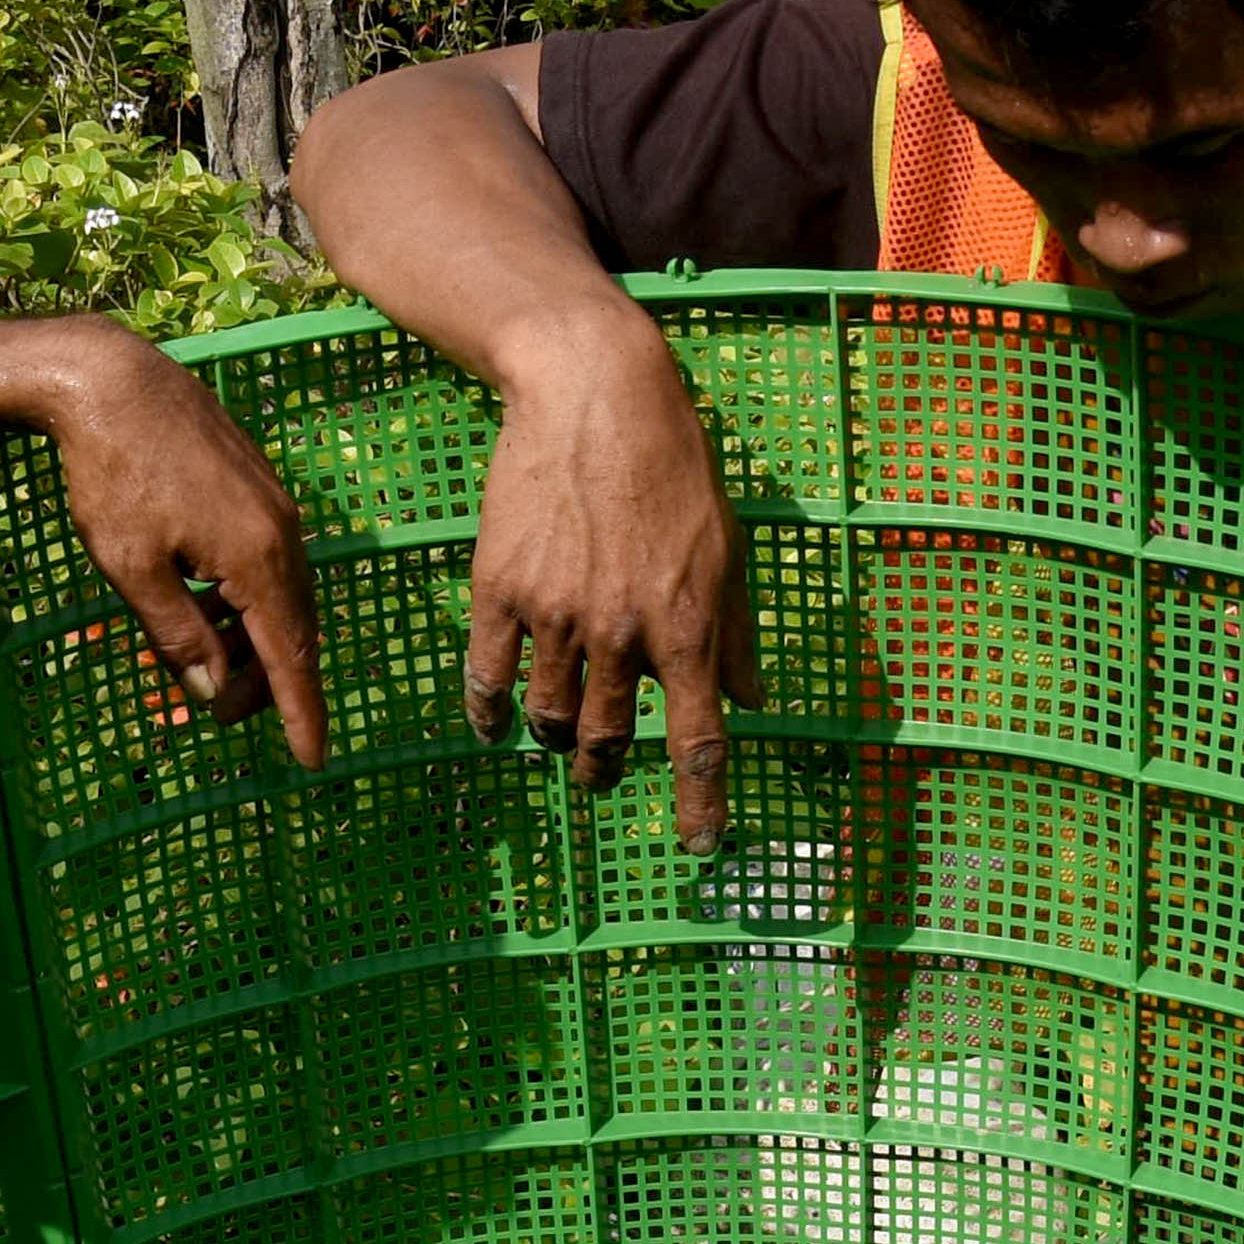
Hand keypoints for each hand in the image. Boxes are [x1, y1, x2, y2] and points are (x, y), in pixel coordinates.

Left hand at [21, 322, 324, 767]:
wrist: (110, 379)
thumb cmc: (111, 474)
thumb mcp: (132, 568)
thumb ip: (177, 635)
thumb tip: (211, 689)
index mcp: (257, 558)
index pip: (290, 657)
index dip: (301, 713)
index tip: (311, 760)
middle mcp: (281, 532)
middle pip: (293, 630)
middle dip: (267, 683)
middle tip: (219, 714)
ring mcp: (274, 504)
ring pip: (282, 595)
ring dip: (254, 639)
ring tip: (209, 664)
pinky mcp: (257, 484)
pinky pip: (269, 560)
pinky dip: (248, 599)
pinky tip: (208, 604)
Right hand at [463, 309, 760, 842]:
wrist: (592, 394)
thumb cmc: (674, 464)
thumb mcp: (728, 547)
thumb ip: (737, 632)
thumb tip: (756, 700)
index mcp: (687, 627)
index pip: (699, 742)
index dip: (701, 806)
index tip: (700, 849)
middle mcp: (621, 634)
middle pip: (610, 743)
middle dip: (608, 772)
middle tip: (606, 775)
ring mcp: (555, 616)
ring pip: (550, 719)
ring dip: (558, 743)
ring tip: (561, 741)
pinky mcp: (500, 591)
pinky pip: (487, 679)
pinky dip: (490, 716)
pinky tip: (495, 728)